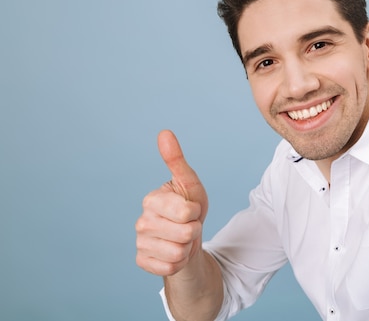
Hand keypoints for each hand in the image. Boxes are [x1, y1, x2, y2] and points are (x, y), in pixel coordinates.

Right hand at [136, 130, 208, 275]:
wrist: (187, 239)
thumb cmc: (189, 208)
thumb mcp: (190, 185)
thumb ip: (176, 160)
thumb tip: (164, 133)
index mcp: (151, 199)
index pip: (187, 212)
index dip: (196, 212)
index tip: (191, 210)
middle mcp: (141, 221)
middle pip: (185, 233)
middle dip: (194, 231)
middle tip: (188, 225)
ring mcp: (140, 243)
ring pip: (178, 252)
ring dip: (187, 247)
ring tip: (182, 239)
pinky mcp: (142, 262)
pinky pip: (170, 267)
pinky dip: (179, 263)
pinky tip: (174, 253)